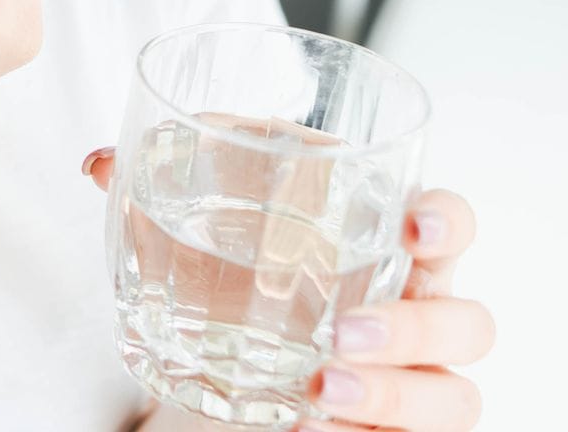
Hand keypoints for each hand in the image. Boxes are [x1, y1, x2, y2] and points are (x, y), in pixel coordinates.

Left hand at [83, 148, 495, 431]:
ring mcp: (411, 386)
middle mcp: (416, 317)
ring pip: (453, 399)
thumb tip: (97, 163)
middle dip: (415, 329)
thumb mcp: (200, 232)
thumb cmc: (236, 283)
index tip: (413, 221)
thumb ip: (161, 187)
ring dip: (393, 396)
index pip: (450, 224)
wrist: (218, 374)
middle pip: (469, 323)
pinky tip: (308, 430)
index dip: (449, 220)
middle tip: (338, 332)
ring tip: (318, 392)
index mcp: (386, 248)